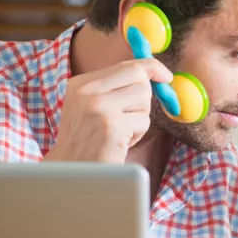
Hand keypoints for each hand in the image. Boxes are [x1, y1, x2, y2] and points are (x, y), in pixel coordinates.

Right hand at [44, 59, 172, 162]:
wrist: (70, 172)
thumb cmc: (87, 142)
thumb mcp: (92, 107)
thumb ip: (116, 87)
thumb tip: (154, 71)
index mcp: (81, 83)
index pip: (127, 65)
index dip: (152, 68)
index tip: (166, 76)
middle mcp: (87, 90)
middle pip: (140, 78)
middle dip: (143, 99)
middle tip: (128, 119)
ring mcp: (98, 106)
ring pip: (144, 98)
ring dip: (139, 118)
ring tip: (119, 132)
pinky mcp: (111, 125)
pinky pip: (143, 121)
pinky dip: (137, 134)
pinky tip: (119, 143)